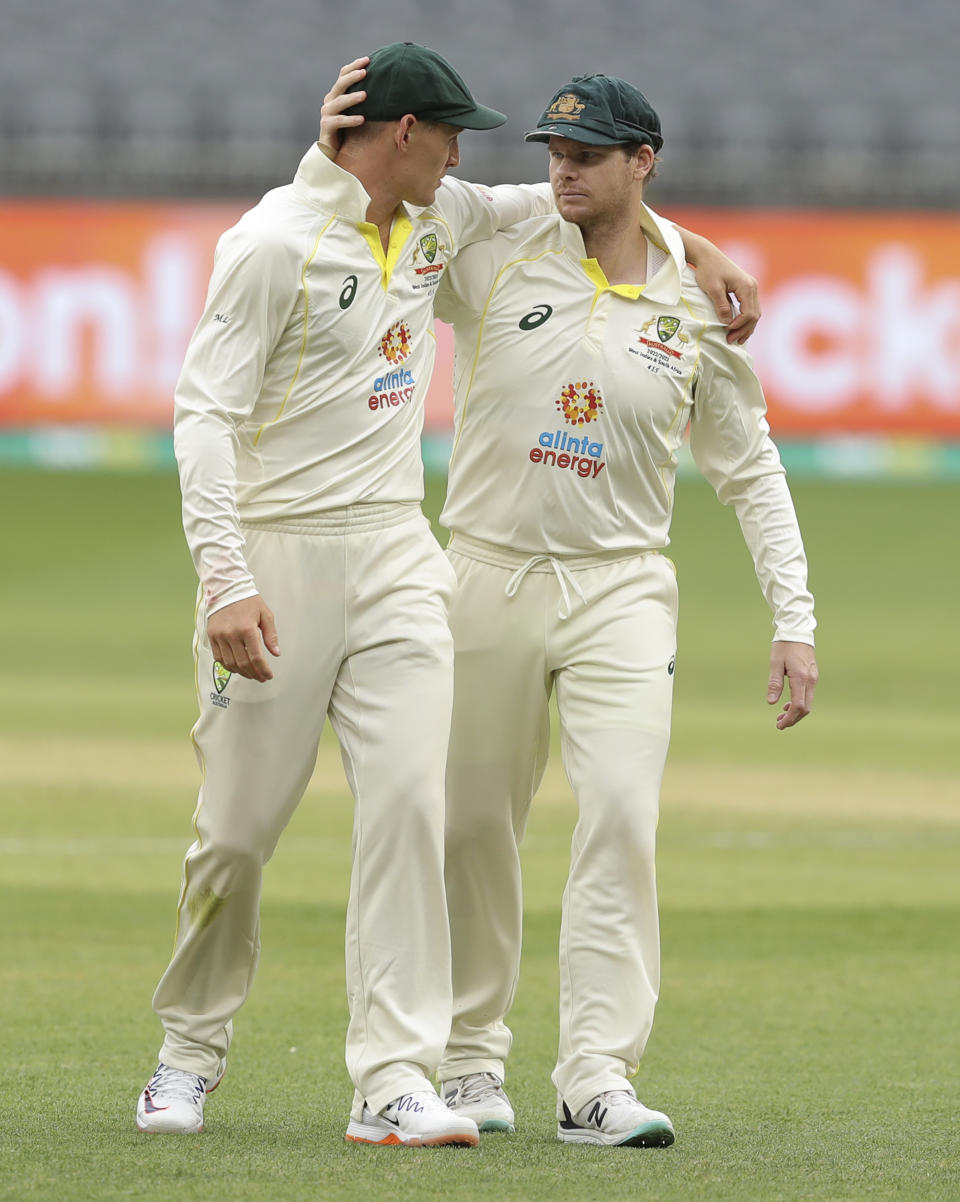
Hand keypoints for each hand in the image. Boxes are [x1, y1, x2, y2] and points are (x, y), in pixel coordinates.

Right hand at [207, 595, 279, 682]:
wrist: (226, 589)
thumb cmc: (249, 601)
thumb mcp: (265, 614)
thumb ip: (271, 635)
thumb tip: (276, 653)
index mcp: (247, 629)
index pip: (256, 657)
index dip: (263, 670)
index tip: (268, 676)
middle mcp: (231, 634)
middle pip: (243, 663)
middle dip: (254, 674)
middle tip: (262, 678)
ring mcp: (219, 636)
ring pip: (230, 663)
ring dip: (242, 672)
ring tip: (251, 674)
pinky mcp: (212, 636)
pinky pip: (219, 657)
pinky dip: (229, 666)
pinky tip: (237, 668)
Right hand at [318, 56, 368, 155]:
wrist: (333, 153)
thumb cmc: (348, 132)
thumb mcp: (357, 113)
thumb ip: (364, 103)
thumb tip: (386, 91)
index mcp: (336, 95)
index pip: (343, 75)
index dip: (354, 66)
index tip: (368, 60)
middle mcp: (329, 101)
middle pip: (340, 84)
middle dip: (353, 76)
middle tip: (366, 72)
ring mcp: (326, 114)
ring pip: (339, 102)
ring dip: (352, 98)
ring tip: (365, 95)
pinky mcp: (326, 127)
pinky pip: (338, 121)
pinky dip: (350, 120)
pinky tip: (362, 119)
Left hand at [674, 226, 760, 344]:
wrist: (707, 256)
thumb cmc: (708, 270)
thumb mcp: (713, 289)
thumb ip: (721, 306)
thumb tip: (728, 323)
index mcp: (746, 286)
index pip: (749, 313)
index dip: (739, 325)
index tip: (727, 332)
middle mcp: (752, 286)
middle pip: (755, 314)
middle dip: (744, 330)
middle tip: (731, 340)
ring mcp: (751, 287)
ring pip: (754, 312)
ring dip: (746, 327)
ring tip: (736, 339)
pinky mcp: (746, 289)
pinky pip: (750, 308)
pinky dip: (745, 320)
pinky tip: (738, 329)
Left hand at [767, 641, 817, 729]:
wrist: (797, 631)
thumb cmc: (784, 646)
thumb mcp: (775, 663)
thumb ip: (774, 683)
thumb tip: (771, 702)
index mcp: (801, 677)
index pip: (798, 705)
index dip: (790, 718)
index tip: (779, 725)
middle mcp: (811, 680)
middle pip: (805, 708)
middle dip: (793, 719)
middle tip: (779, 724)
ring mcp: (814, 678)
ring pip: (808, 702)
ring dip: (796, 712)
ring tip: (782, 716)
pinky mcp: (813, 676)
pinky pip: (808, 695)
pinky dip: (799, 703)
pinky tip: (788, 704)